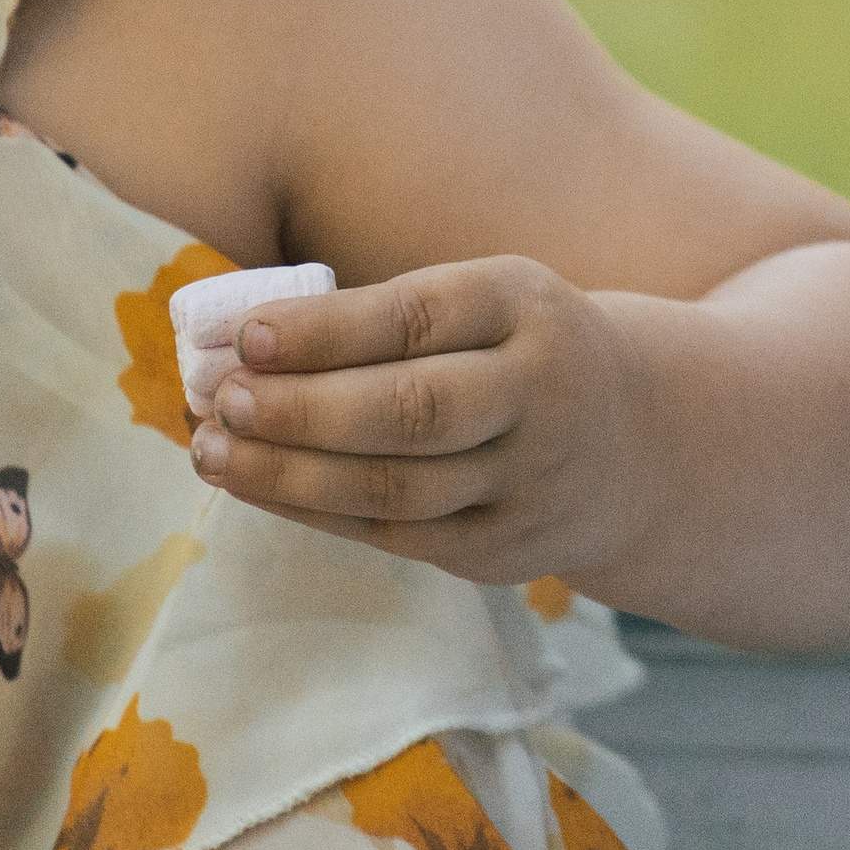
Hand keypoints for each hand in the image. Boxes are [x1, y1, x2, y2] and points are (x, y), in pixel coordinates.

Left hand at [187, 255, 661, 591]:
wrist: (637, 442)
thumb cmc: (508, 346)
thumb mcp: (475, 299)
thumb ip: (374, 314)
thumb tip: (234, 341)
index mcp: (523, 309)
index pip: (418, 320)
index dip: (327, 331)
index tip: (247, 337)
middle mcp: (539, 397)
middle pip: (414, 412)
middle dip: (305, 410)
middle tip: (223, 401)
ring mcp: (529, 485)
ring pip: (399, 489)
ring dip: (291, 473)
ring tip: (212, 450)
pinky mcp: (506, 551)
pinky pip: (396, 535)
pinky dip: (314, 511)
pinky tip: (253, 485)